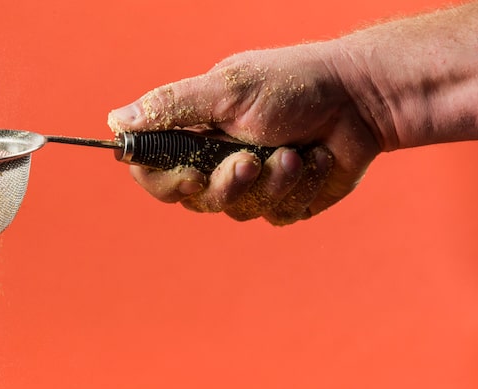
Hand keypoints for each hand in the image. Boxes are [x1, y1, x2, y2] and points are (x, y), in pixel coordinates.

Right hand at [108, 42, 381, 224]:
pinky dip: (299, 188)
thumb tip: (115, 120)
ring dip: (271, 183)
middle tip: (249, 160)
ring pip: (239, 212)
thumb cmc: (294, 84)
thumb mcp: (228, 88)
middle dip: (227, 183)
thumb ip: (172, 106)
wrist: (362, 99)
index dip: (164, 180)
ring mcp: (252, 184)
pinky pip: (277, 215)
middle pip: (195, 200)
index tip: (188, 173)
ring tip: (295, 152)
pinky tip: (314, 160)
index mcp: (196, 132)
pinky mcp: (284, 200)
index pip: (154, 171)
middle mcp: (218, 161)